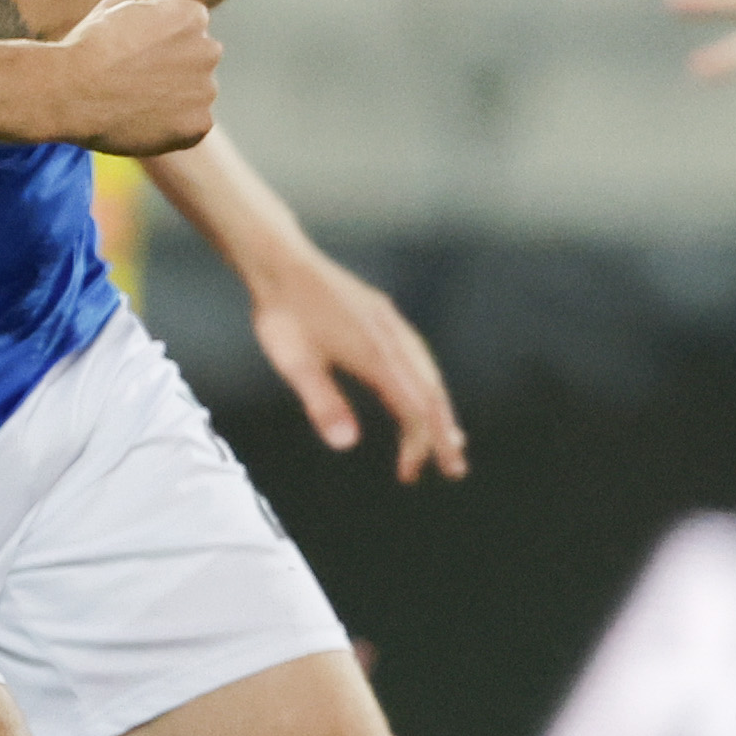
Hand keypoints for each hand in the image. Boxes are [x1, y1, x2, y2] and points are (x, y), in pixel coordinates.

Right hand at [46, 0, 219, 157]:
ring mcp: (206, 90)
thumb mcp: (114, 9)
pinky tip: (141, 123)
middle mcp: (208, 51)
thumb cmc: (86, 48)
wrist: (70, 91)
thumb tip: (154, 18)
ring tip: (134, 104)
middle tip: (137, 81)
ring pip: (195, 95)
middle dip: (175, 68)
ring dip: (175, 99)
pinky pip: (191, 126)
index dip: (161, 40)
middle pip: (198, 60)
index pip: (189, 27)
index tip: (136, 53)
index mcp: (192, 16)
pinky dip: (172, 128)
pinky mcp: (199, 124)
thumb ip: (147, 14)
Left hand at [249, 240, 467, 482]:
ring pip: (429, 374)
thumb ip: (322, 403)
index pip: (412, 409)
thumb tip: (345, 444)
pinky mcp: (385, 317)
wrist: (281, 262)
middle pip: (431, 394)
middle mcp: (393, 340)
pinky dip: (429, 384)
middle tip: (454, 468)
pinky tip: (425, 391)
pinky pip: (419, 356)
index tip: (409, 473)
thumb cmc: (283, 315)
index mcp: (376, 355)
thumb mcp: (294, 363)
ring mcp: (392, 326)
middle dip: (443, 433)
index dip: (417, 444)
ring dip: (440, 410)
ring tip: (450, 438)